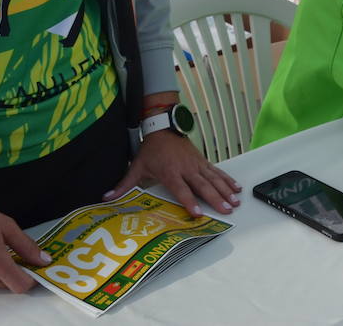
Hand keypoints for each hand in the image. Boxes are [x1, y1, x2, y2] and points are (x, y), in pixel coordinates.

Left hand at [107, 132, 241, 217]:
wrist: (163, 127)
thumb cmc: (151, 149)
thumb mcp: (136, 166)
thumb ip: (124, 184)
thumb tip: (105, 198)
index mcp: (170, 172)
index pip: (181, 190)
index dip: (189, 202)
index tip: (198, 213)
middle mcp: (186, 169)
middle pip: (203, 186)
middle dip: (216, 199)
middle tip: (227, 210)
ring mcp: (197, 164)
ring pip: (214, 179)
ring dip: (225, 191)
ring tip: (235, 201)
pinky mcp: (202, 161)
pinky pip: (217, 171)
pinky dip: (227, 179)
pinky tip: (236, 187)